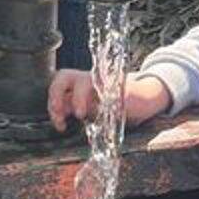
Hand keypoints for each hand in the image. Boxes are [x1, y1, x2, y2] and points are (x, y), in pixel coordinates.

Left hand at [47, 71, 170, 132]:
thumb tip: (59, 118)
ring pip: (83, 81)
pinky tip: (103, 113)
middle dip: (57, 95)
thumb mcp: (90, 108)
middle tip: (60, 114)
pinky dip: (103, 103)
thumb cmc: (115, 104)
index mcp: (80, 84)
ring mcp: (104, 82)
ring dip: (78, 98)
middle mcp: (89, 79)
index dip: (53, 102)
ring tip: (80, 114)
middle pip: (64, 76)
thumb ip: (74, 108)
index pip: (58, 84)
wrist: (145, 98)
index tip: (59, 122)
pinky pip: (107, 91)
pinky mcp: (120, 88)